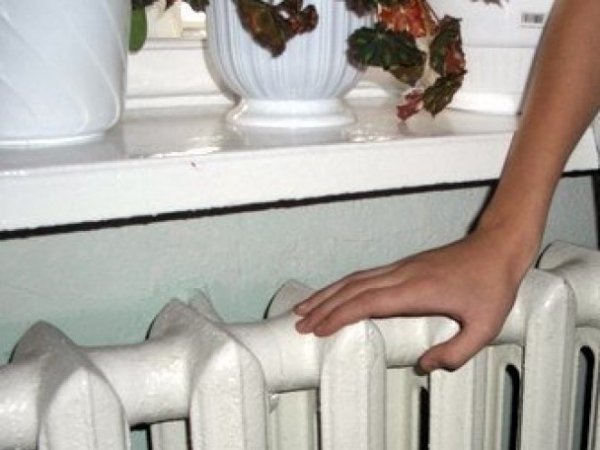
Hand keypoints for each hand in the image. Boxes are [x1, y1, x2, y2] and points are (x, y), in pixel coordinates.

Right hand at [294, 227, 533, 372]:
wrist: (497, 247)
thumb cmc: (492, 285)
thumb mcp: (484, 327)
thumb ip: (455, 352)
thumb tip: (424, 366)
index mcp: (417, 290)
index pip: (367, 302)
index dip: (339, 315)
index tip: (318, 328)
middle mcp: (401, 275)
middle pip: (352, 289)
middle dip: (323, 306)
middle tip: (298, 322)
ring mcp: (400, 268)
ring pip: (354, 279)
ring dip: (327, 293)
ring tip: (305, 307)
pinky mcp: (403, 266)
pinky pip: (364, 276)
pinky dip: (343, 286)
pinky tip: (336, 294)